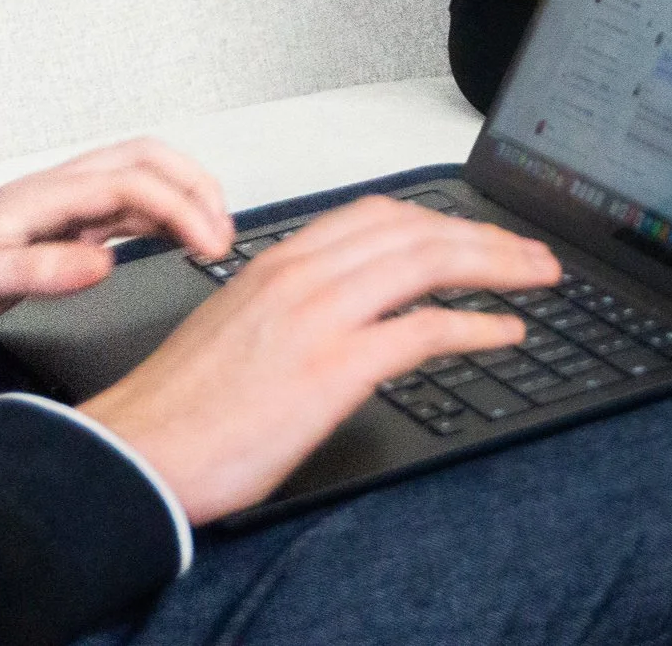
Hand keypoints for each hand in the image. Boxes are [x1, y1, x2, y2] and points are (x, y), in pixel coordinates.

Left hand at [0, 141, 233, 330]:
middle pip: (150, 160)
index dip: (181, 210)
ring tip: (212, 232)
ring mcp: (64, 206)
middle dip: (197, 186)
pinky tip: (173, 240)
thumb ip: (40, 271)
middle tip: (223, 228)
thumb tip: (103, 264)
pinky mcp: (63, 226)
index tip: (209, 245)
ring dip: (186, 198)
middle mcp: (60, 192)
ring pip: (144, 179)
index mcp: (45, 196)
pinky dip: (164, 218)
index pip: (135, 184)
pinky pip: (128, 207)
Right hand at [80, 195, 559, 522]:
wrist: (134, 455)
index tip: (481, 232)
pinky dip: (478, 328)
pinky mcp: (334, 368)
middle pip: (420, 230)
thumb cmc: (182, 406)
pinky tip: (505, 333)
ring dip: (499, 267)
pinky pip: (427, 331)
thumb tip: (356, 309)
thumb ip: (299, 303)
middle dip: (489, 237)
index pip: (381, 215)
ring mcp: (321, 318)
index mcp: (279, 262)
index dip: (444, 219)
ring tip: (537, 278)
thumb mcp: (240, 325)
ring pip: (432, 263)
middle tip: (533, 254)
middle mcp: (303, 277)